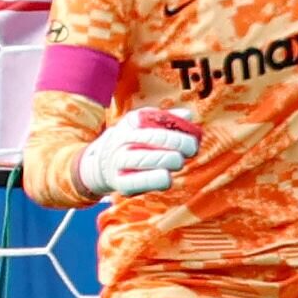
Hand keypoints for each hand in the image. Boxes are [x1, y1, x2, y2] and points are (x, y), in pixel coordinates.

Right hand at [75, 108, 200, 197]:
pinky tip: (167, 178)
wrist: (103, 164)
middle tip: (191, 150)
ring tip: (179, 162)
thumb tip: (188, 115)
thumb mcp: (146, 124)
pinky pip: (138, 182)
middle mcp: (122, 139)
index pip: (154, 119)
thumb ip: (167, 119)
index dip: (176, 128)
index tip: (194, 137)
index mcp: (131, 122)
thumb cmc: (135, 141)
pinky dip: (155, 180)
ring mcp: (119, 161)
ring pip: (144, 158)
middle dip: (178, 143)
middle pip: (152, 138)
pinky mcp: (120, 183)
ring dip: (168, 160)